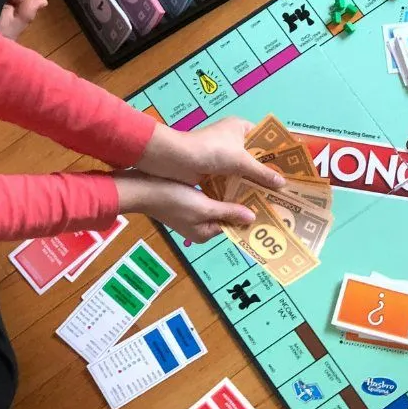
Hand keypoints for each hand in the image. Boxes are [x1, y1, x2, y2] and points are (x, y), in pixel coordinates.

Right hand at [115, 170, 257, 242]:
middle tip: (263, 188)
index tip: (266, 201)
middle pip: (228, 214)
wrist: (141, 188)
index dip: (250, 214)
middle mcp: (201, 226)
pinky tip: (231, 175)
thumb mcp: (204, 207)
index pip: (234, 225)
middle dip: (242, 202)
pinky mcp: (188, 200)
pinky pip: (210, 196)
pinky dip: (220, 189)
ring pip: (220, 204)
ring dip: (232, 193)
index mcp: (206, 233)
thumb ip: (228, 212)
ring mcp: (194, 214)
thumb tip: (252, 219)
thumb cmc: (173, 199)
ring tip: (252, 180)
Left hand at [135, 116, 284, 188]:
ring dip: (254, 183)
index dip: (278, 153)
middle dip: (268, 172)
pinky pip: (232, 180)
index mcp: (241, 128)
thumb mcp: (240, 161)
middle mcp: (233, 140)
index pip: (265, 139)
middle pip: (256, 157)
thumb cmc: (210, 150)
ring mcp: (222, 156)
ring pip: (244, 171)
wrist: (174, 160)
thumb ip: (262, 173)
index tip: (292, 167)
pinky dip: (240, 190)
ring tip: (273, 198)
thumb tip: (282, 184)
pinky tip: (253, 202)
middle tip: (285, 187)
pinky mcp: (214, 170)